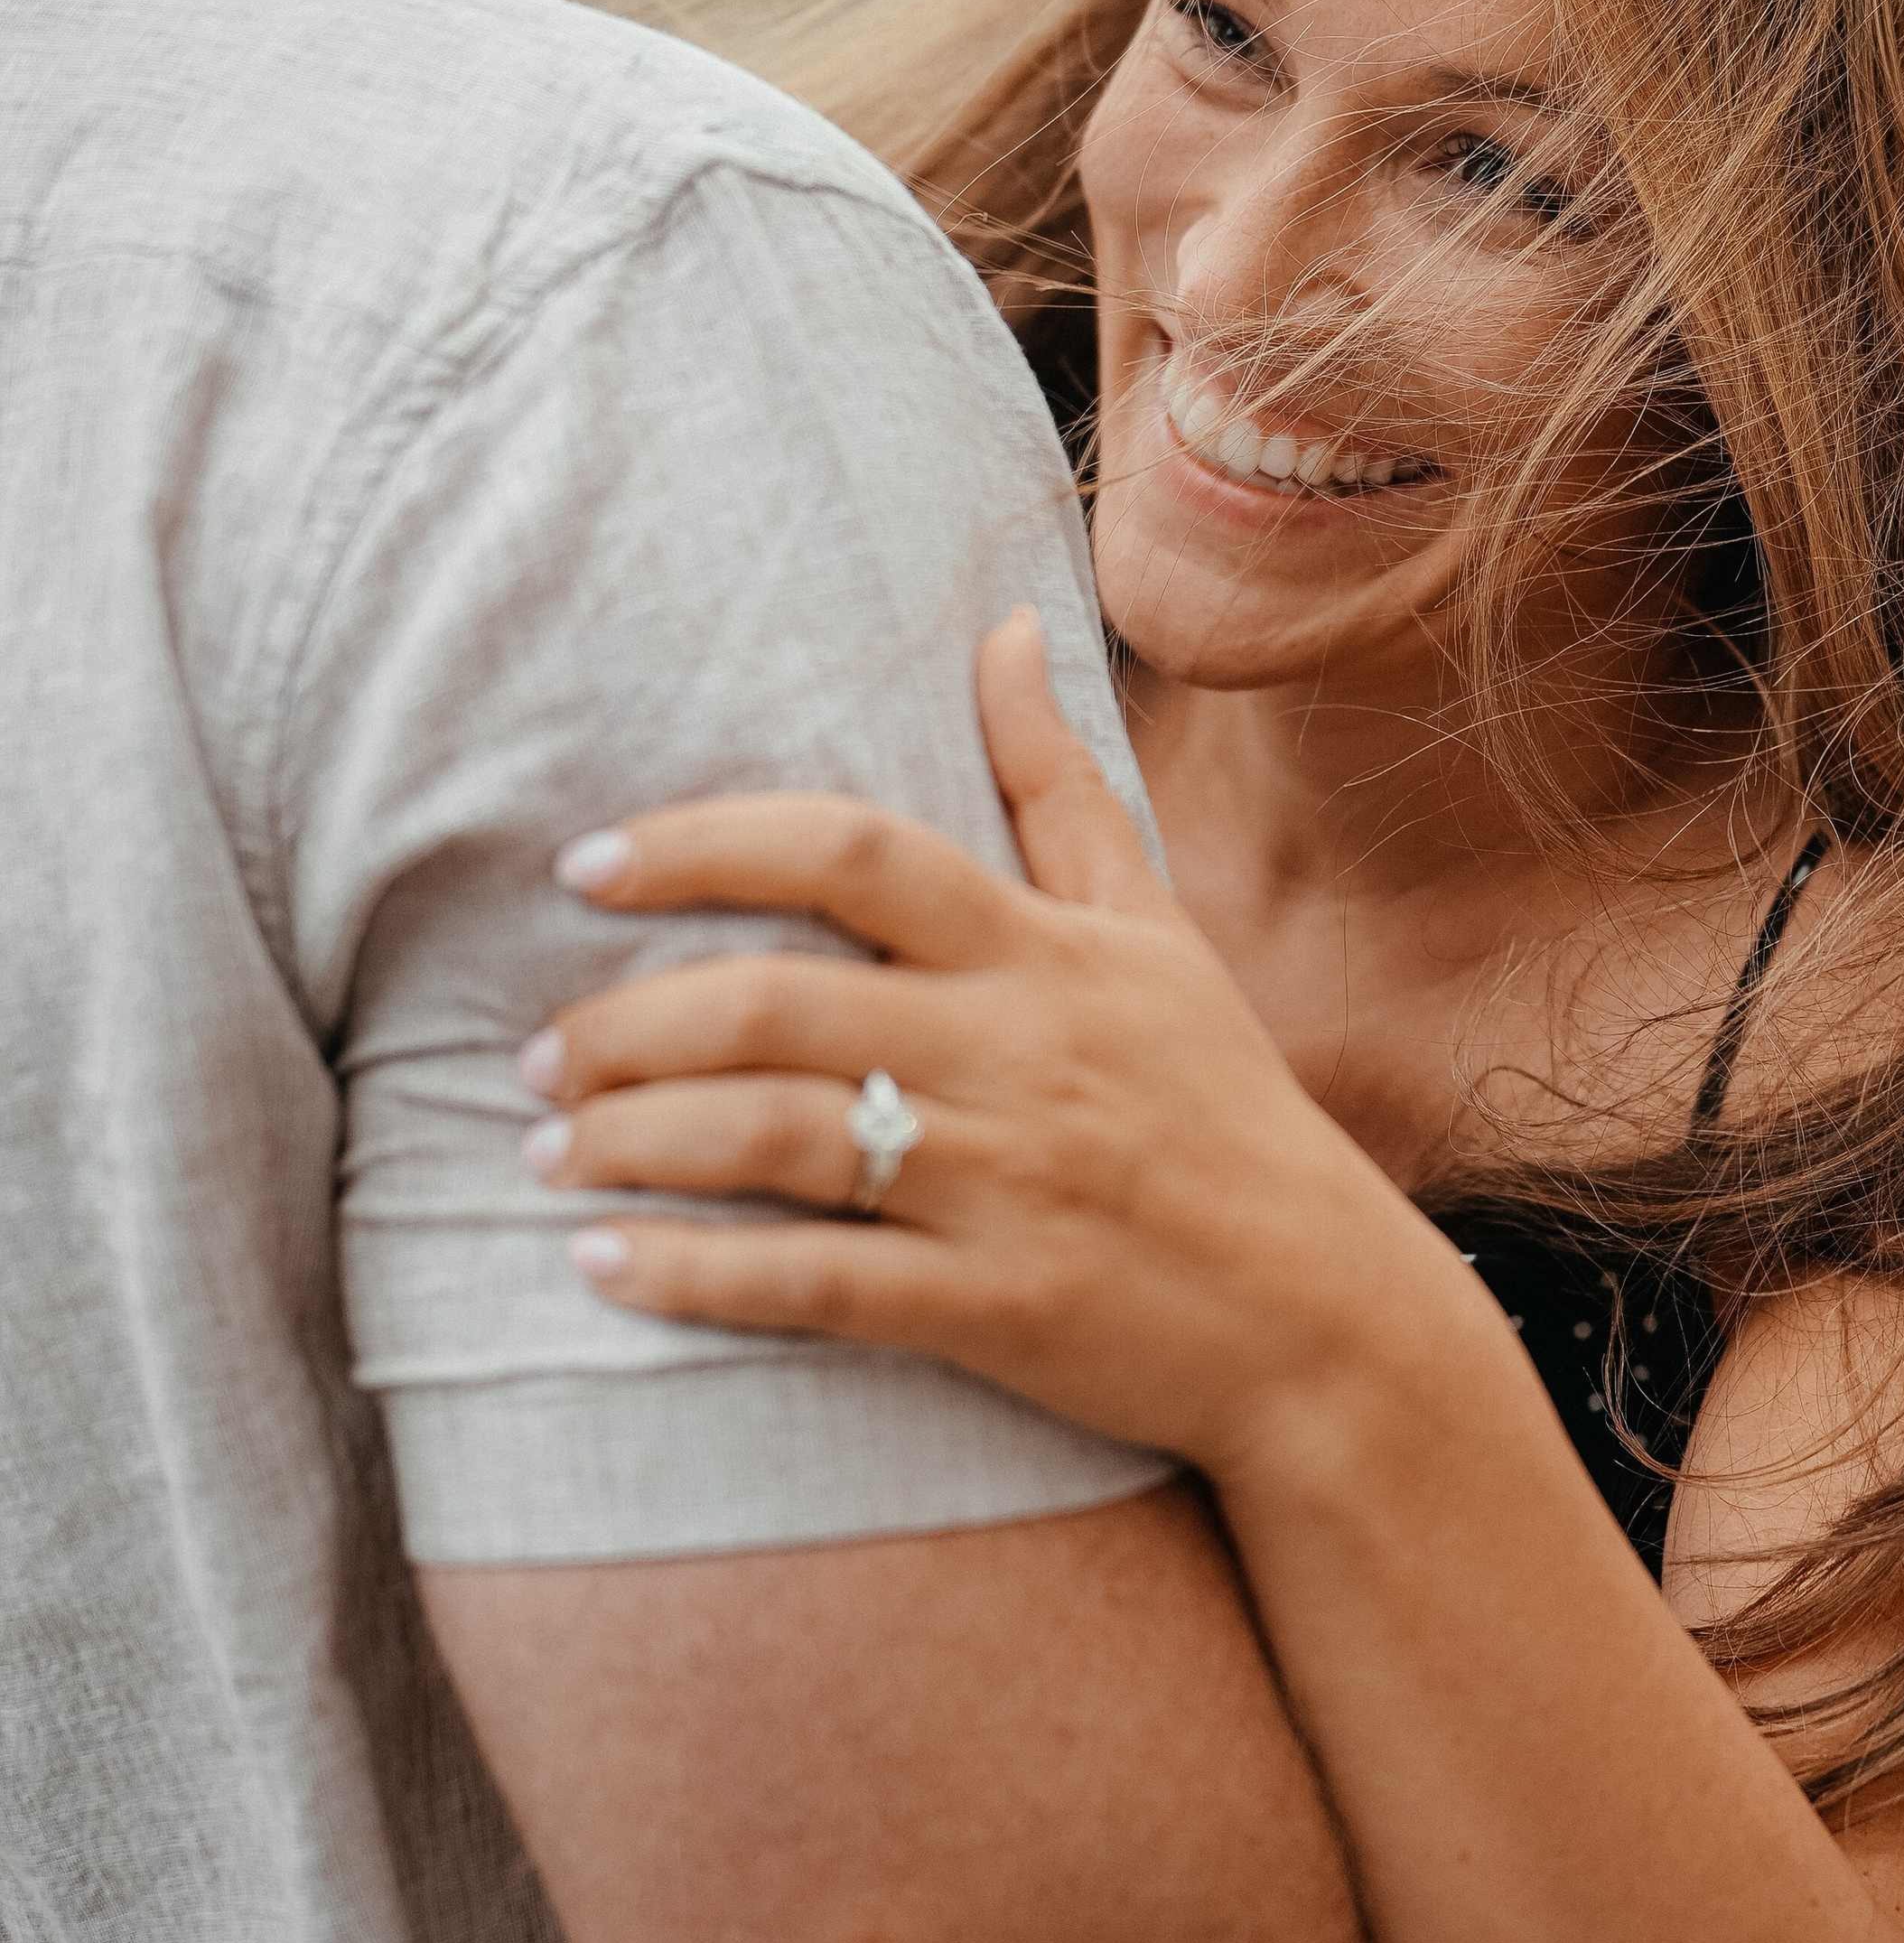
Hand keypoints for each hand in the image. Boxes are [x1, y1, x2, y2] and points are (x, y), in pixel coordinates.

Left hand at [521, 608, 1492, 1477]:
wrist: (1328, 1316)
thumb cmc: (1221, 1108)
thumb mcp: (1155, 928)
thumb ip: (1059, 787)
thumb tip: (1007, 626)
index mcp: (1042, 948)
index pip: (852, 852)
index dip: (705, 845)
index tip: (587, 866)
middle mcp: (1018, 1051)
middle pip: (779, 1003)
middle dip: (626, 1025)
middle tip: (536, 1056)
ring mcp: (1009, 1183)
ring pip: (780, 1141)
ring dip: (636, 1143)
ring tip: (546, 1153)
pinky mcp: (1002, 1308)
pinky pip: (817, 1288)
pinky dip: (695, 1277)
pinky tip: (601, 1268)